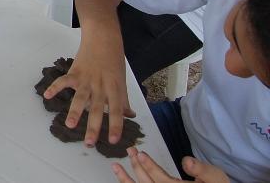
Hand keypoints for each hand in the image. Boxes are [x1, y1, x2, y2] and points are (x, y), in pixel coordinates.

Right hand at [43, 40, 133, 145]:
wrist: (103, 38)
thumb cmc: (114, 60)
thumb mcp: (122, 80)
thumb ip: (123, 99)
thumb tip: (129, 115)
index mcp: (115, 88)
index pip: (117, 110)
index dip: (116, 125)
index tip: (113, 140)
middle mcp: (101, 85)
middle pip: (97, 108)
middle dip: (93, 126)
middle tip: (89, 143)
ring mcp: (87, 78)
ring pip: (81, 97)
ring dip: (75, 111)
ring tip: (70, 125)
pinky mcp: (75, 71)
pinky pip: (64, 80)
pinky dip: (55, 87)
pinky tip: (47, 95)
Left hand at [112, 148, 229, 182]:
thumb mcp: (215, 178)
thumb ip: (202, 170)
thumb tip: (187, 161)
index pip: (162, 180)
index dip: (150, 167)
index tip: (141, 154)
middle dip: (137, 167)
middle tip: (129, 151)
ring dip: (127, 180)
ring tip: (115, 167)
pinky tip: (122, 179)